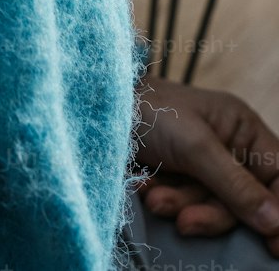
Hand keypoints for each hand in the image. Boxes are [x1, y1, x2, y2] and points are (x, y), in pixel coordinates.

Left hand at [134, 75, 278, 252]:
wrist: (95, 111)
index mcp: (242, 129)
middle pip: (245, 202)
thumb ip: (236, 185)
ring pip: (212, 207)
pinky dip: (168, 201)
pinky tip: (147, 188)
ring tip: (155, 197)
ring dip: (183, 206)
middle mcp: (227, 149)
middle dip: (212, 212)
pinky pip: (187, 206)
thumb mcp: (195, 145)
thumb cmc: (149, 111)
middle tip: (185, 220)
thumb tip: (276, 222)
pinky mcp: (177, 179)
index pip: (278, 175)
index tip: (275, 243)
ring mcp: (202, 166)